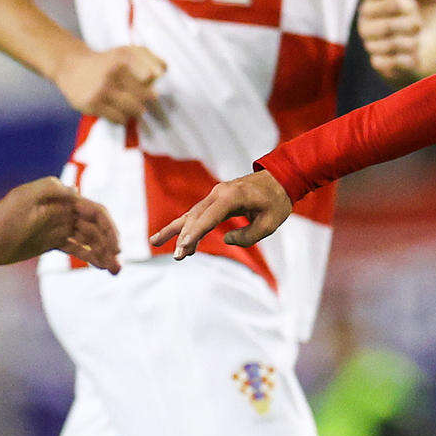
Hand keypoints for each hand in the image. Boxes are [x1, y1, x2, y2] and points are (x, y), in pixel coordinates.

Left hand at [0, 178, 121, 270]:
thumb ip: (50, 189)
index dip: (110, 229)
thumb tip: (77, 192)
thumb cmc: (2, 215)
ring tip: (115, 271)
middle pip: (96, 229)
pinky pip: (76, 248)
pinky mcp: (50, 241)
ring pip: (89, 240)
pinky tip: (100, 267)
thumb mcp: (24, 197)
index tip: (116, 248)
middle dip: (110, 246)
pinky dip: (90, 256)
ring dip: (104, 254)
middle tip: (118, 266)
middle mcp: (64, 212)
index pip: (96, 213)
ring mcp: (58, 227)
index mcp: (63, 200)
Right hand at [55, 44, 165, 125]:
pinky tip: (117, 110)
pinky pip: (119, 119)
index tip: (152, 83)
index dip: (155, 82)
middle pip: (147, 96)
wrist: (71, 66)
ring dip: (136, 111)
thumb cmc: (107, 62)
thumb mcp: (127, 51)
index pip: (152, 75)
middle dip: (147, 100)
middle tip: (144, 99)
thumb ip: (150, 58)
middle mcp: (113, 71)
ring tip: (132, 106)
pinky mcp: (92, 104)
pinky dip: (122, 118)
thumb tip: (164, 71)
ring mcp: (102, 88)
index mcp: (124, 56)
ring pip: (134, 109)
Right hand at [168, 169, 293, 257]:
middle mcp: (219, 193)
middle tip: (177, 257)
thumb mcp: (269, 223)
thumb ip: (248, 236)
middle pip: (195, 216)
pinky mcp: (217, 199)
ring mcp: (216, 194)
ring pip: (192, 214)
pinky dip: (190, 228)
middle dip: (183, 237)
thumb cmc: (277, 201)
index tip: (184, 247)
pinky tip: (184, 243)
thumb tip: (226, 239)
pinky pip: (199, 214)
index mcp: (232, 196)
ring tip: (155, 241)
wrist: (280, 178)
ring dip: (176, 230)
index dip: (195, 233)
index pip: (208, 217)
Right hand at [357, 0, 433, 84]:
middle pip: (391, 26)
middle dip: (412, 26)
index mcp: (367, 9)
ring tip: (415, 41)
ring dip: (413, 43)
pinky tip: (412, 56)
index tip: (413, 7)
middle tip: (417, 26)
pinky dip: (408, 59)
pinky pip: (394, 62)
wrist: (406, 50)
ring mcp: (371, 47)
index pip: (395, 3)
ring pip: (396, 44)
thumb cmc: (400, 21)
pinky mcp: (379, 65)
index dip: (409, 6)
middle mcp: (365, 28)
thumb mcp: (396, 2)